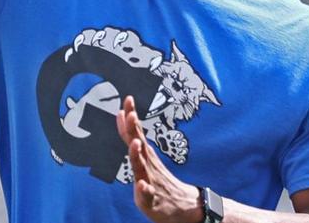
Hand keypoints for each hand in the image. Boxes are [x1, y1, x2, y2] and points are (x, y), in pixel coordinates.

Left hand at [116, 96, 203, 222]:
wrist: (185, 208)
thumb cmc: (160, 182)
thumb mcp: (145, 160)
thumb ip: (133, 140)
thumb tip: (122, 116)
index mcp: (145, 157)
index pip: (135, 134)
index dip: (130, 118)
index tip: (128, 99)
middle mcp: (147, 166)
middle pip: (138, 145)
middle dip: (134, 130)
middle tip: (131, 114)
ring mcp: (151, 182)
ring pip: (142, 167)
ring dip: (138, 155)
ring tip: (135, 144)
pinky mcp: (152, 200)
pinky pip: (148, 195)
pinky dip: (145, 189)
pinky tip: (143, 185)